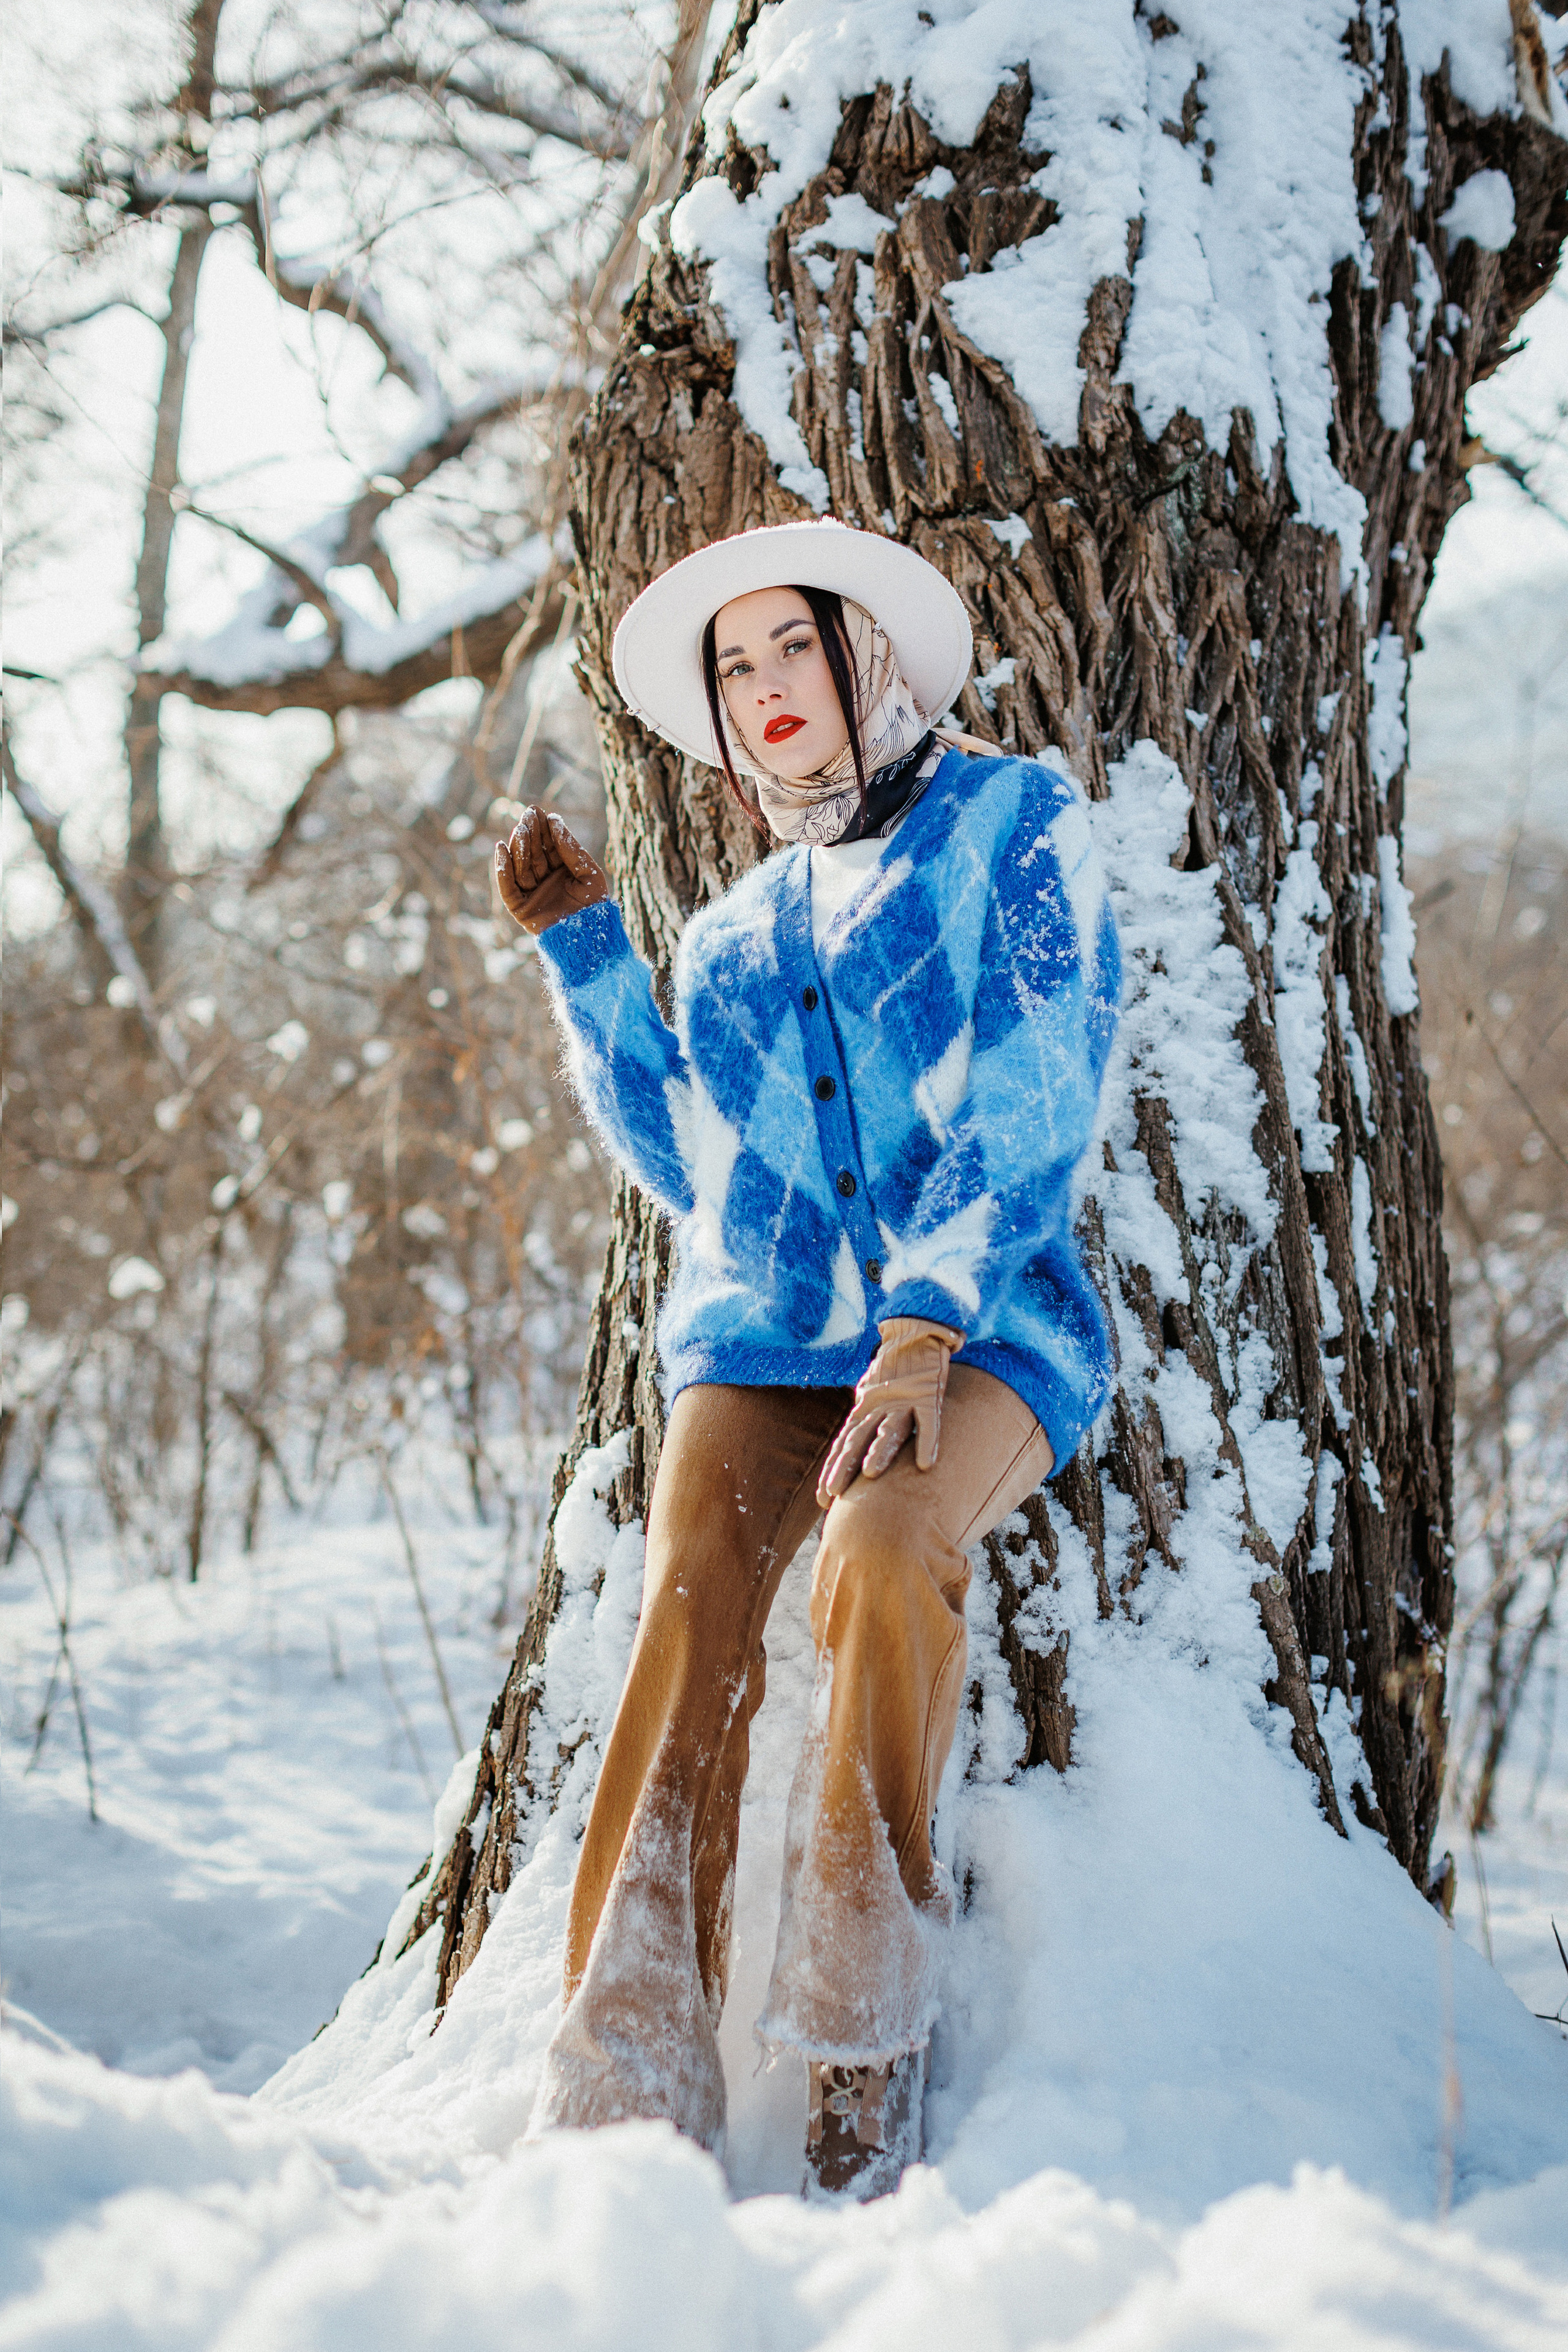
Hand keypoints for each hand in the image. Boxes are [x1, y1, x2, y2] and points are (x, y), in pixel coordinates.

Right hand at [495, 808, 609, 935]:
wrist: (591, 937)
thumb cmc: (595, 906)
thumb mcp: (588, 872)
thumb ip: (571, 849)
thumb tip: (555, 821)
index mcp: (561, 872)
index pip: (548, 846)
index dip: (542, 829)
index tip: (537, 810)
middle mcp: (545, 881)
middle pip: (533, 854)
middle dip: (529, 834)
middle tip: (527, 816)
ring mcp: (532, 894)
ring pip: (520, 867)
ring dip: (518, 847)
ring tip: (519, 830)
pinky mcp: (520, 908)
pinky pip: (507, 887)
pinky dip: (502, 869)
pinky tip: (501, 849)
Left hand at [817, 1317, 964, 1504]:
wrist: (913, 1332)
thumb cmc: (893, 1371)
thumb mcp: (873, 1395)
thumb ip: (866, 1421)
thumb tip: (860, 1455)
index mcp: (864, 1409)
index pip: (843, 1443)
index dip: (833, 1470)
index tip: (822, 1499)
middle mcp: (878, 1408)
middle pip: (857, 1440)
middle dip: (844, 1466)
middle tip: (832, 1492)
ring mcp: (902, 1401)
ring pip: (889, 1430)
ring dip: (879, 1451)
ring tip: (870, 1472)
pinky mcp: (927, 1394)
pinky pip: (929, 1421)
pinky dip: (927, 1441)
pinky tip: (925, 1463)